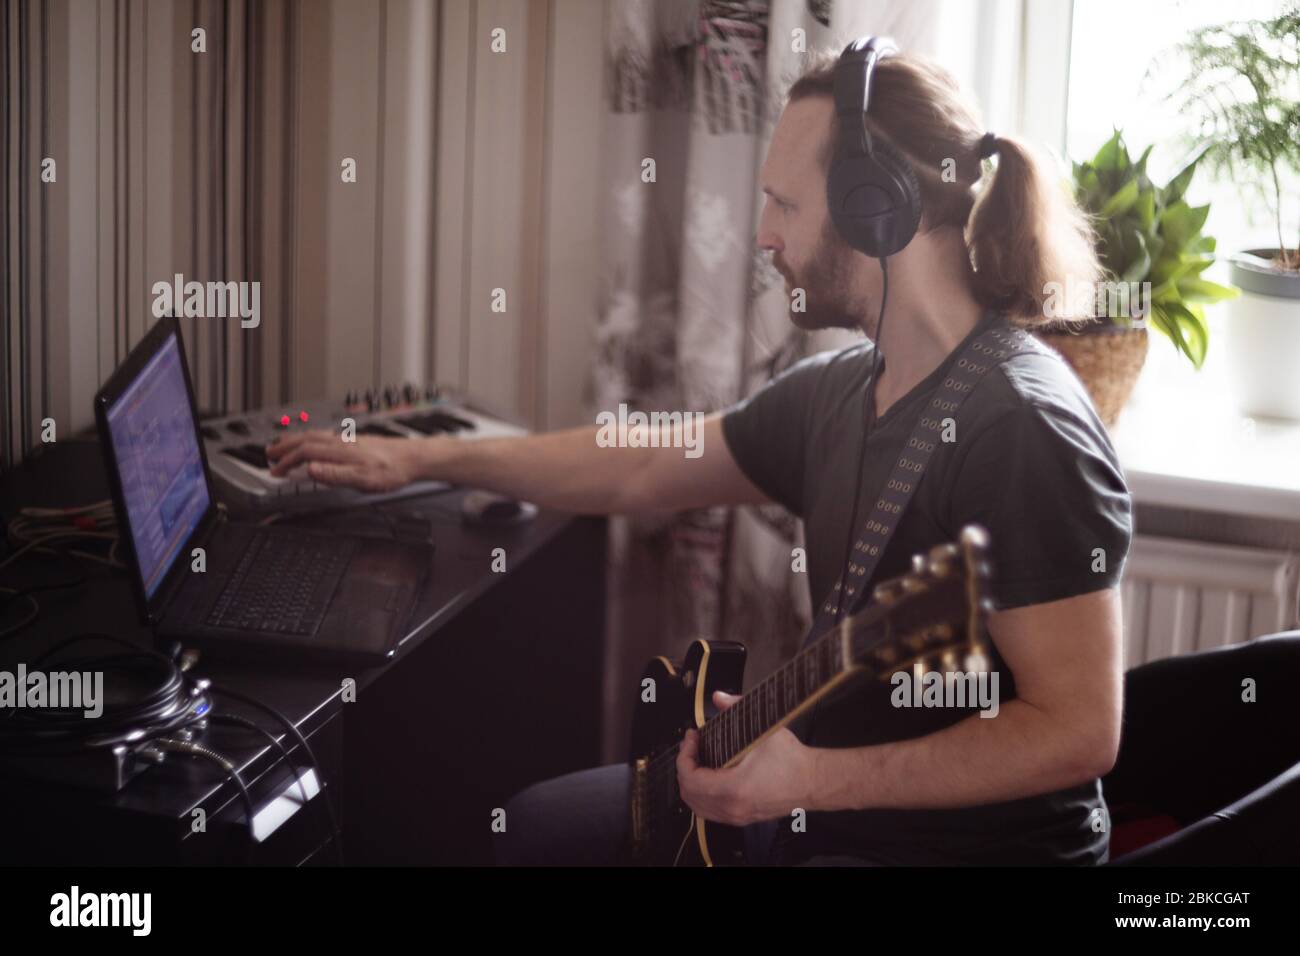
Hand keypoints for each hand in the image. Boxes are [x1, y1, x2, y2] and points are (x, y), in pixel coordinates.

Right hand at [265, 430, 420, 492]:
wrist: (414, 458)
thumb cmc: (393, 470)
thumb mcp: (364, 480)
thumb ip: (336, 475)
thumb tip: (310, 470)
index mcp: (340, 452)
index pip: (305, 453)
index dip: (287, 462)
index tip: (275, 471)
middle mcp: (342, 443)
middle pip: (307, 440)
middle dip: (285, 446)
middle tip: (269, 453)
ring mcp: (349, 440)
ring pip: (316, 436)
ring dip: (296, 440)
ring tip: (284, 444)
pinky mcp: (356, 441)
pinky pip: (326, 436)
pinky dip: (311, 438)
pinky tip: (314, 442)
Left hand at [676, 690, 817, 825]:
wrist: (813, 781)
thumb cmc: (792, 762)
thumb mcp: (762, 730)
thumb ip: (736, 708)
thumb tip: (720, 697)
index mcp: (733, 790)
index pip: (690, 779)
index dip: (685, 756)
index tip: (692, 739)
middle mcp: (732, 808)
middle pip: (689, 795)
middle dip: (685, 767)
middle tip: (691, 747)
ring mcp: (736, 816)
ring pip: (698, 807)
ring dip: (691, 782)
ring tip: (697, 760)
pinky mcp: (742, 817)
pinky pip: (710, 811)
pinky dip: (702, 795)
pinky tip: (708, 776)